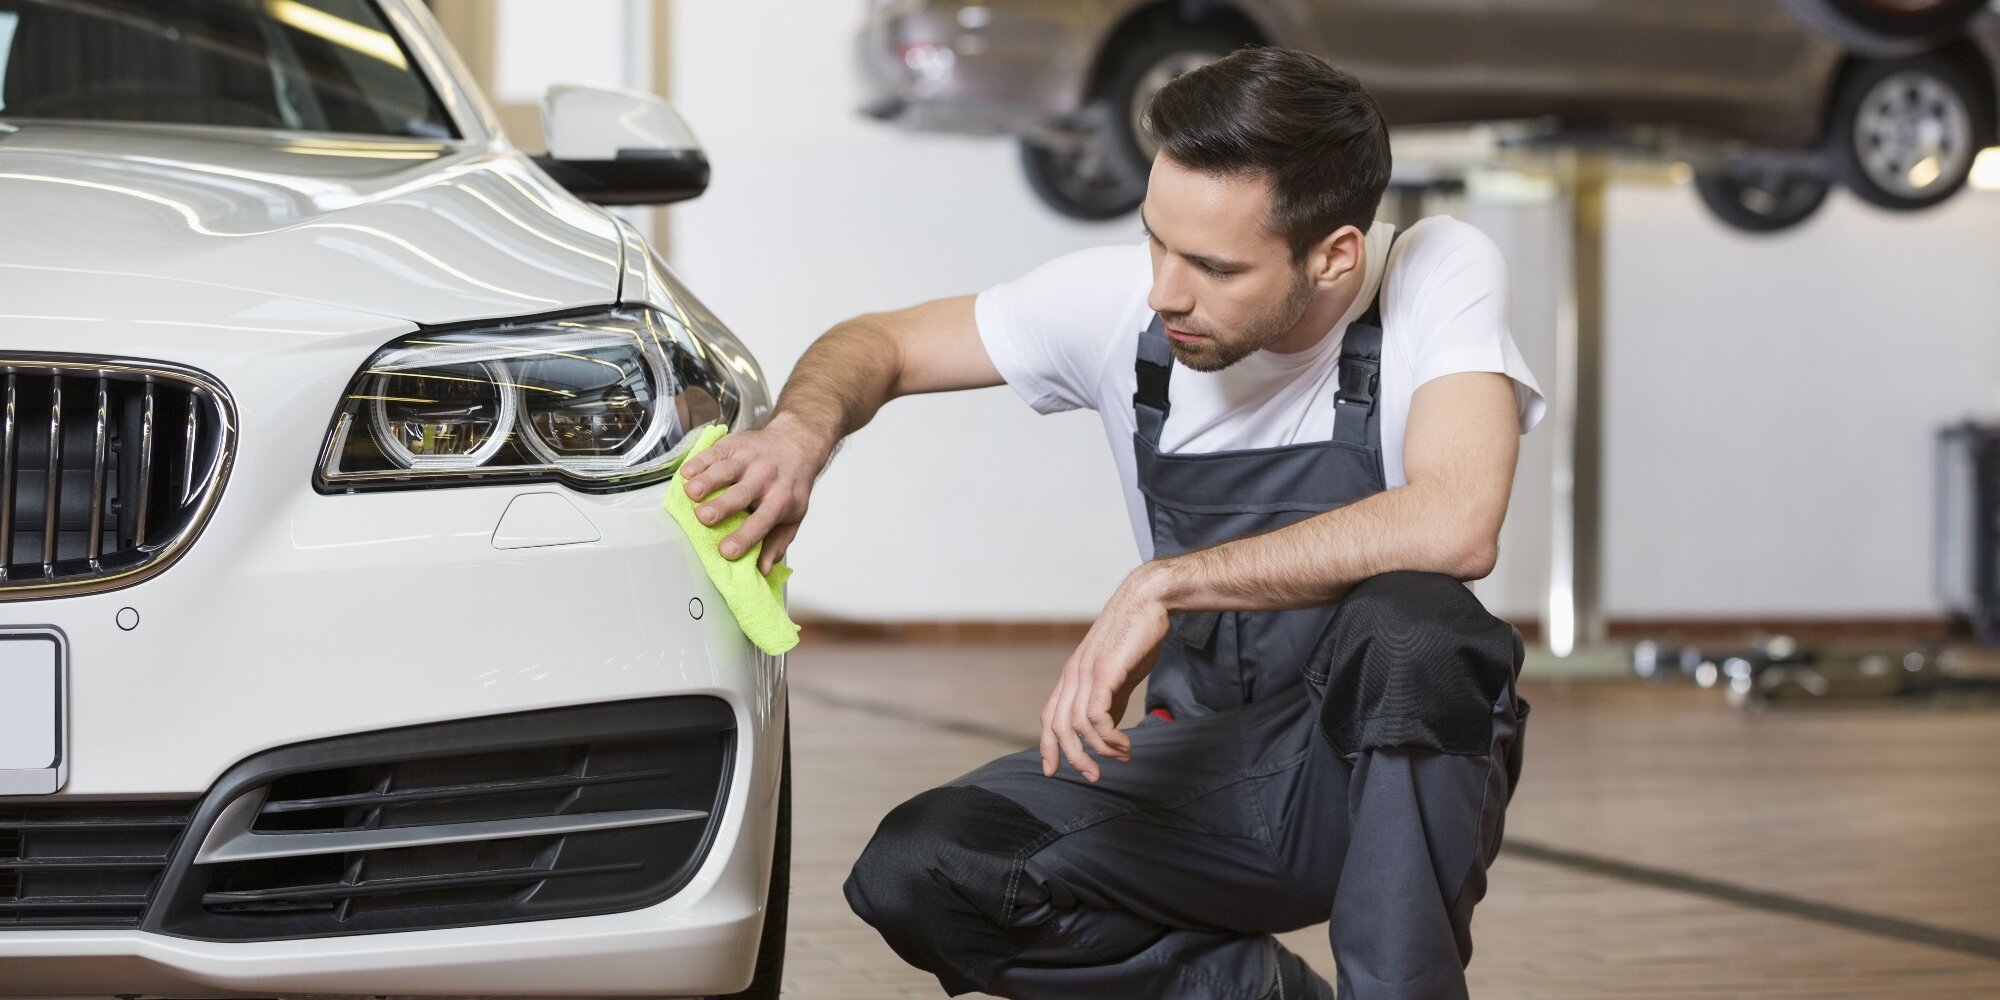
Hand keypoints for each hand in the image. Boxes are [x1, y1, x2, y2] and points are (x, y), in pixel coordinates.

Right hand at [677, 414, 830, 573]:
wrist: (798, 444)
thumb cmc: (790, 486)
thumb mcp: (793, 516)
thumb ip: (776, 544)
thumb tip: (762, 571)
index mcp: (781, 500)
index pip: (763, 521)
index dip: (745, 537)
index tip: (726, 552)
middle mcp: (766, 478)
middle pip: (742, 494)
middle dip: (722, 506)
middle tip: (704, 518)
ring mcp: (750, 459)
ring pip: (726, 470)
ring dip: (707, 481)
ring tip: (691, 493)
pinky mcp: (735, 444)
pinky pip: (715, 452)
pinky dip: (700, 462)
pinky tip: (687, 473)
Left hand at [1039, 566, 1172, 781]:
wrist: (1148, 600)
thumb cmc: (1135, 636)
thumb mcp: (1118, 673)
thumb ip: (1109, 699)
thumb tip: (1105, 729)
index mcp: (1072, 675)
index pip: (1049, 716)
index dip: (1047, 746)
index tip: (1052, 771)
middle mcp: (1073, 674)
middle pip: (1058, 727)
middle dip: (1073, 757)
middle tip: (1094, 776)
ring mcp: (1086, 672)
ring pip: (1078, 725)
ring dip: (1100, 749)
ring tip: (1123, 756)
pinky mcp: (1105, 671)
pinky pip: (1096, 715)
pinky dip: (1109, 737)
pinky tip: (1124, 743)